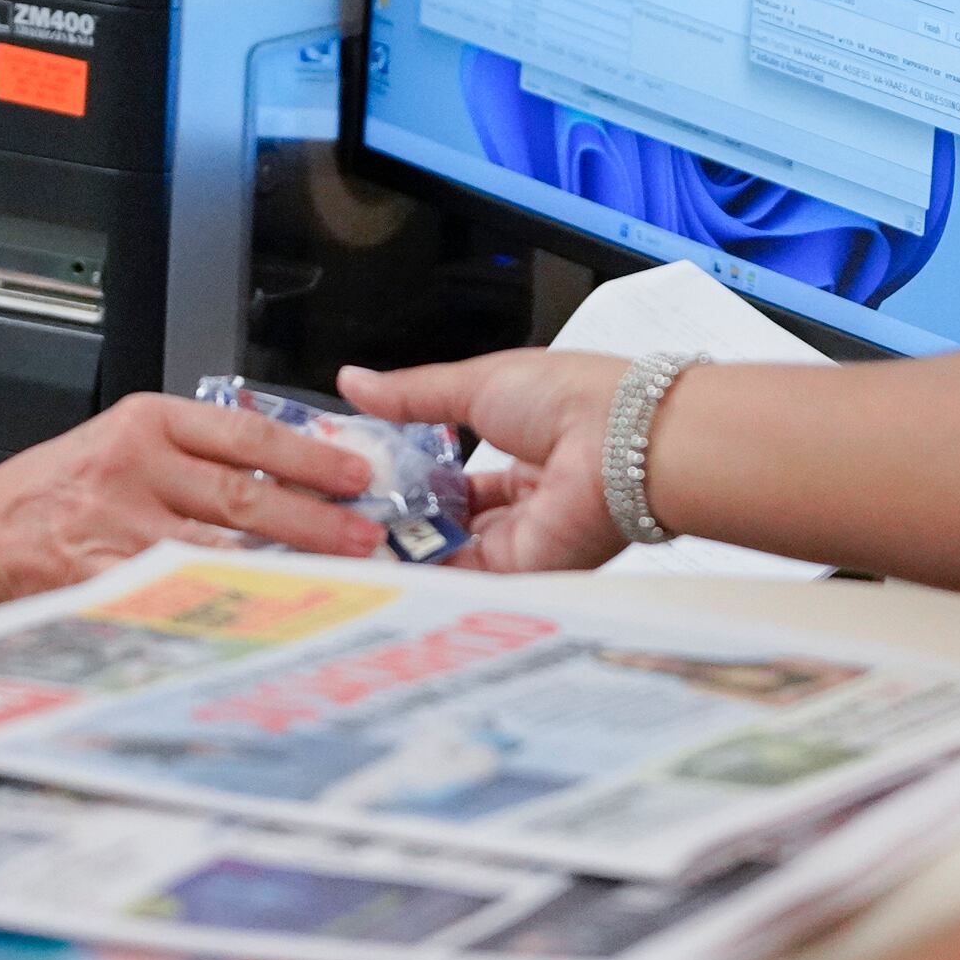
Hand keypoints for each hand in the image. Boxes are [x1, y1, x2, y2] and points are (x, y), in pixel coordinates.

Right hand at [0, 392, 382, 613]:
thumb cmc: (45, 495)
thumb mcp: (117, 445)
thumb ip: (190, 454)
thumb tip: (287, 473)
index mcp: (143, 423)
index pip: (244, 432)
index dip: (308, 455)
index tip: (355, 473)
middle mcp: (132, 469)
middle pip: (243, 492)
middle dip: (314, 517)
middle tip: (364, 535)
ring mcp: (115, 527)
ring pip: (219, 547)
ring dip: (283, 564)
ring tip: (335, 577)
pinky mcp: (98, 580)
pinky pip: (176, 595)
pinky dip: (222, 605)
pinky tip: (263, 615)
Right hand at [340, 352, 632, 570]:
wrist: (619, 438)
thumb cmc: (568, 397)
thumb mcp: (474, 384)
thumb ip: (411, 396)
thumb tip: (356, 382)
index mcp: (518, 451)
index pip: (450, 477)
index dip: (406, 479)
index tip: (359, 477)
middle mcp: (522, 502)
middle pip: (446, 522)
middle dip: (396, 519)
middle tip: (340, 513)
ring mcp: (521, 540)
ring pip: (448, 553)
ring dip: (400, 548)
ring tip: (340, 537)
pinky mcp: (520, 571)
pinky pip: (460, 578)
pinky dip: (418, 572)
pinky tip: (373, 560)